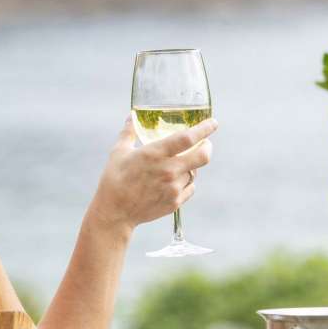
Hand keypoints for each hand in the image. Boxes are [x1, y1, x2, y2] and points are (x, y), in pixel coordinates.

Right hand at [90, 115, 216, 230]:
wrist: (114, 212)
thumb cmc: (114, 179)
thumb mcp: (119, 152)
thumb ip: (129, 132)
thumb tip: (131, 116)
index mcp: (155, 154)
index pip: (188, 138)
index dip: (204, 129)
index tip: (213, 123)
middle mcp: (168, 170)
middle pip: (203, 156)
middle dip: (208, 147)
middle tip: (205, 144)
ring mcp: (173, 188)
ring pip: (194, 172)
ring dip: (191, 166)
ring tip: (178, 165)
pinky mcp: (175, 202)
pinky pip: (190, 188)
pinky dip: (186, 182)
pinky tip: (176, 181)